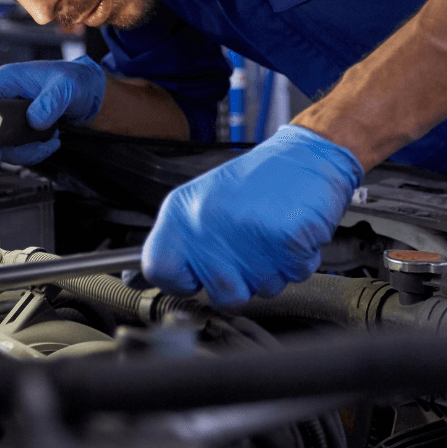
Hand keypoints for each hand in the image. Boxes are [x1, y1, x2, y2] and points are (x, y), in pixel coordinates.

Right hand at [0, 56, 106, 164]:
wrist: (89, 90)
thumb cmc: (75, 78)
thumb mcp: (66, 86)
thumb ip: (51, 102)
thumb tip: (35, 121)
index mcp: (4, 81)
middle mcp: (2, 99)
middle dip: (11, 148)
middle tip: (36, 147)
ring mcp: (9, 116)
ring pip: (3, 147)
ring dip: (26, 152)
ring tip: (51, 141)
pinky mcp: (19, 129)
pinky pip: (16, 149)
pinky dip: (33, 152)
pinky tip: (51, 142)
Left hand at [142, 125, 362, 307]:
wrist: (308, 153)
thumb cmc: (259, 180)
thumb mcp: (203, 202)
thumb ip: (177, 242)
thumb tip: (138, 279)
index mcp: (181, 212)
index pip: (157, 270)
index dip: (181, 280)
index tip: (196, 274)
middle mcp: (208, 223)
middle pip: (221, 294)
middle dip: (244, 279)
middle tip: (251, 246)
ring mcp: (248, 234)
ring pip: (263, 289)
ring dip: (274, 269)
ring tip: (273, 233)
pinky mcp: (286, 239)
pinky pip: (295, 275)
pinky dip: (300, 260)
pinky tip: (292, 231)